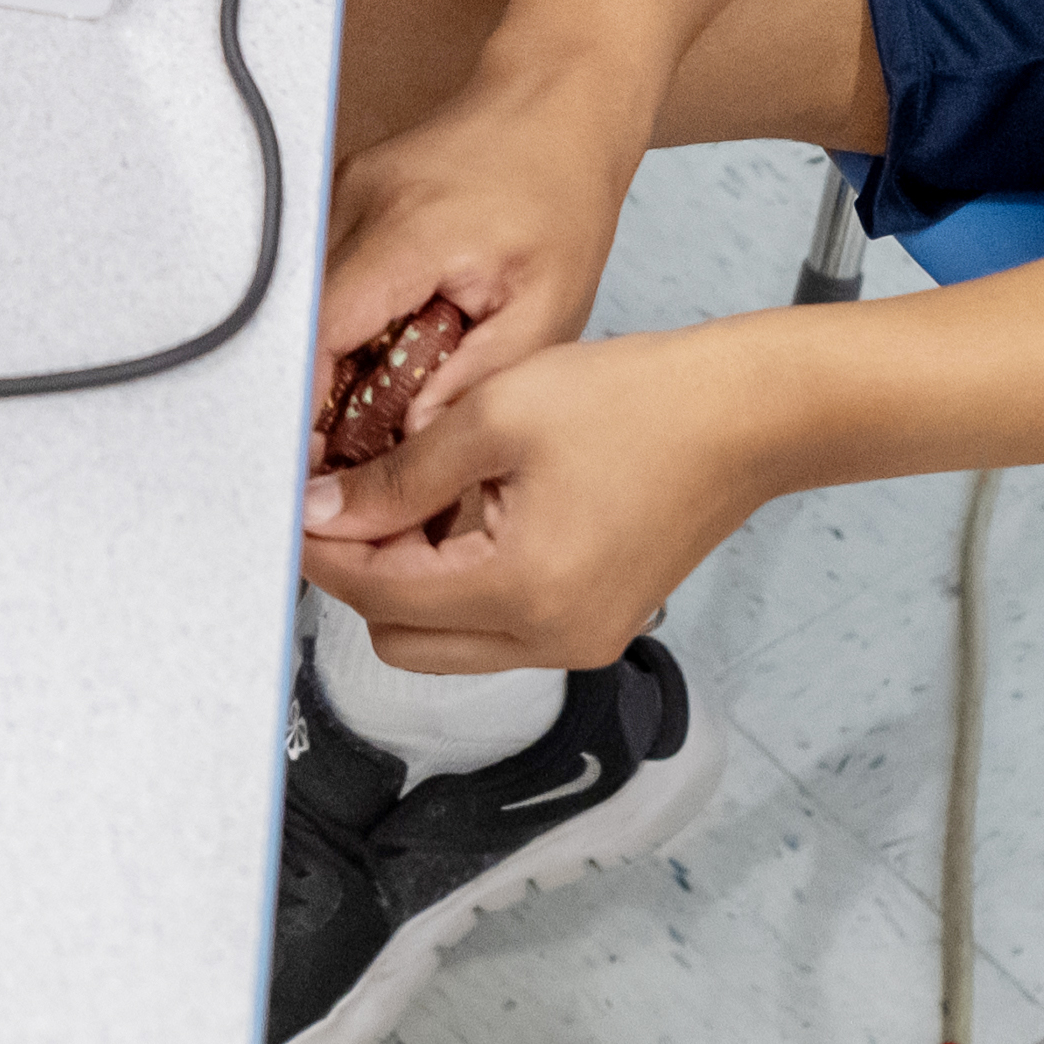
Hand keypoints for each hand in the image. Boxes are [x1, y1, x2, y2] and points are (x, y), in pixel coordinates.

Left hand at [302, 314, 800, 672]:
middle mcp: (551, 639)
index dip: (323, 549)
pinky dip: (467, 581)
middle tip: (360, 493)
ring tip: (424, 491)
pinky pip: (500, 626)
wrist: (746, 417)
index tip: (297, 503)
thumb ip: (398, 474)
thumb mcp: (496, 414)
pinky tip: (474, 509)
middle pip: (403, 640)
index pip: (377, 594)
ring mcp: (579, 642)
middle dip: (366, 573)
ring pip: (448, 641)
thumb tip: (323, 510)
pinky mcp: (597, 628)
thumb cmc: (637, 401)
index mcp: (521, 590)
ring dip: (416, 579)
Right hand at [312, 89, 648, 451]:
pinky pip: (320, 277)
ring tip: (365, 410)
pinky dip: (339, 325)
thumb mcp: (548, 308)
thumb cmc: (562, 197)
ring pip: (304, 304)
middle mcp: (356, 204)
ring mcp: (341, 194)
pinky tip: (375, 354)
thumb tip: (414, 442)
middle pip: (300, 324)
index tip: (312, 464)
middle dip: (314, 396)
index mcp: (408, 233)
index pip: (321, 332)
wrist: (556, 102)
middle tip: (343, 458)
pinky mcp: (342, 197)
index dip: (305, 405)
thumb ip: (477, 380)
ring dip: (326, 361)